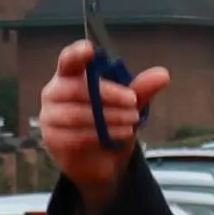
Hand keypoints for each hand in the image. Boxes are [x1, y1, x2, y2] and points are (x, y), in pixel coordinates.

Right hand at [36, 39, 168, 209]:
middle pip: (77, 88)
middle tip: (133, 103)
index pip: (68, 60)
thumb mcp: (128, 106)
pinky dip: (101, 135)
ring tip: (131, 122)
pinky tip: (119, 135)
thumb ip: (140, 89)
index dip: (76, 54)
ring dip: (109, 117)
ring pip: (78, 113)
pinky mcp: (52, 139)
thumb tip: (163, 74)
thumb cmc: (110, 125)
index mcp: (70, 76)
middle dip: (108, 95)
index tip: (90, 50)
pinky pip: (76, 135)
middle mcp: (55, 92)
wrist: (102, 164)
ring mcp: (50, 116)